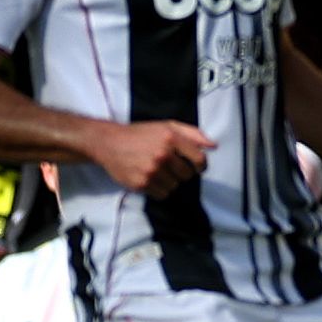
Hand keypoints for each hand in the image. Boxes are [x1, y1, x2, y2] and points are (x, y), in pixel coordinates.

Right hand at [93, 120, 214, 196]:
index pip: (199, 160)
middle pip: (187, 175)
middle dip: (181, 172)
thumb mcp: (167, 126)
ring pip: (174, 186)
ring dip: (169, 181)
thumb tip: (214, 145)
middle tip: (168, 166)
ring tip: (156, 171)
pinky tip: (149, 178)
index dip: (200, 166)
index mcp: (171, 138)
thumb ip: (193, 134)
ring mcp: (151, 170)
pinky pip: (161, 194)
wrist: (108, 142)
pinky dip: (158, 189)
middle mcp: (162, 155)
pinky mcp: (140, 183)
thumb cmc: (140, 134)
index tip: (196, 167)